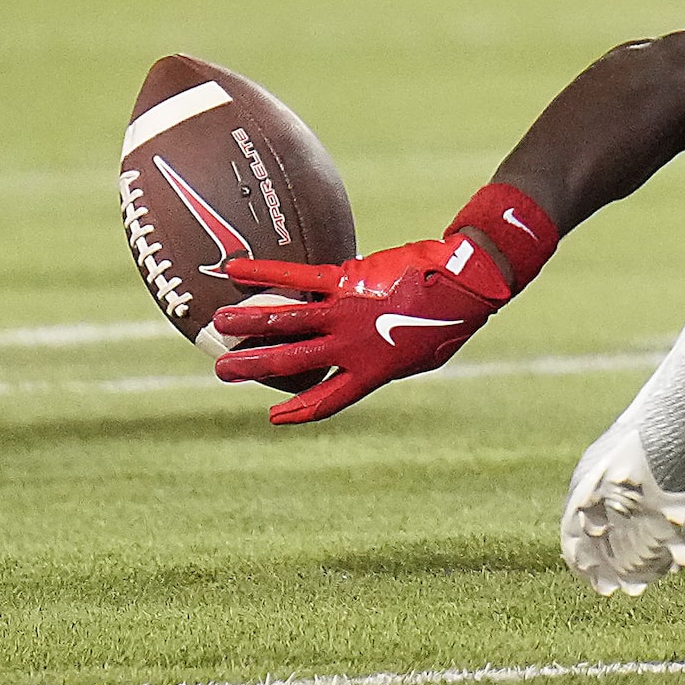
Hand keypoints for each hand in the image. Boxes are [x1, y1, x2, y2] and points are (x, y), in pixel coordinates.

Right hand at [208, 235, 511, 423]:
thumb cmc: (451, 320)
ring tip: (218, 324)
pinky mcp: (346, 279)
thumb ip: (392, 360)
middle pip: (291, 361)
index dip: (298, 409)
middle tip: (222, 370)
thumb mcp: (422, 357)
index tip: (273, 415)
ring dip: (248, 323)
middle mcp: (350, 346)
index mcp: (370, 372)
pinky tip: (236, 269)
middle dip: (253, 366)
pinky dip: (264, 272)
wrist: (466, 284)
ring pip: (285, 320)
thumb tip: (381, 357)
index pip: (326, 400)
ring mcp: (345, 312)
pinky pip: (297, 276)